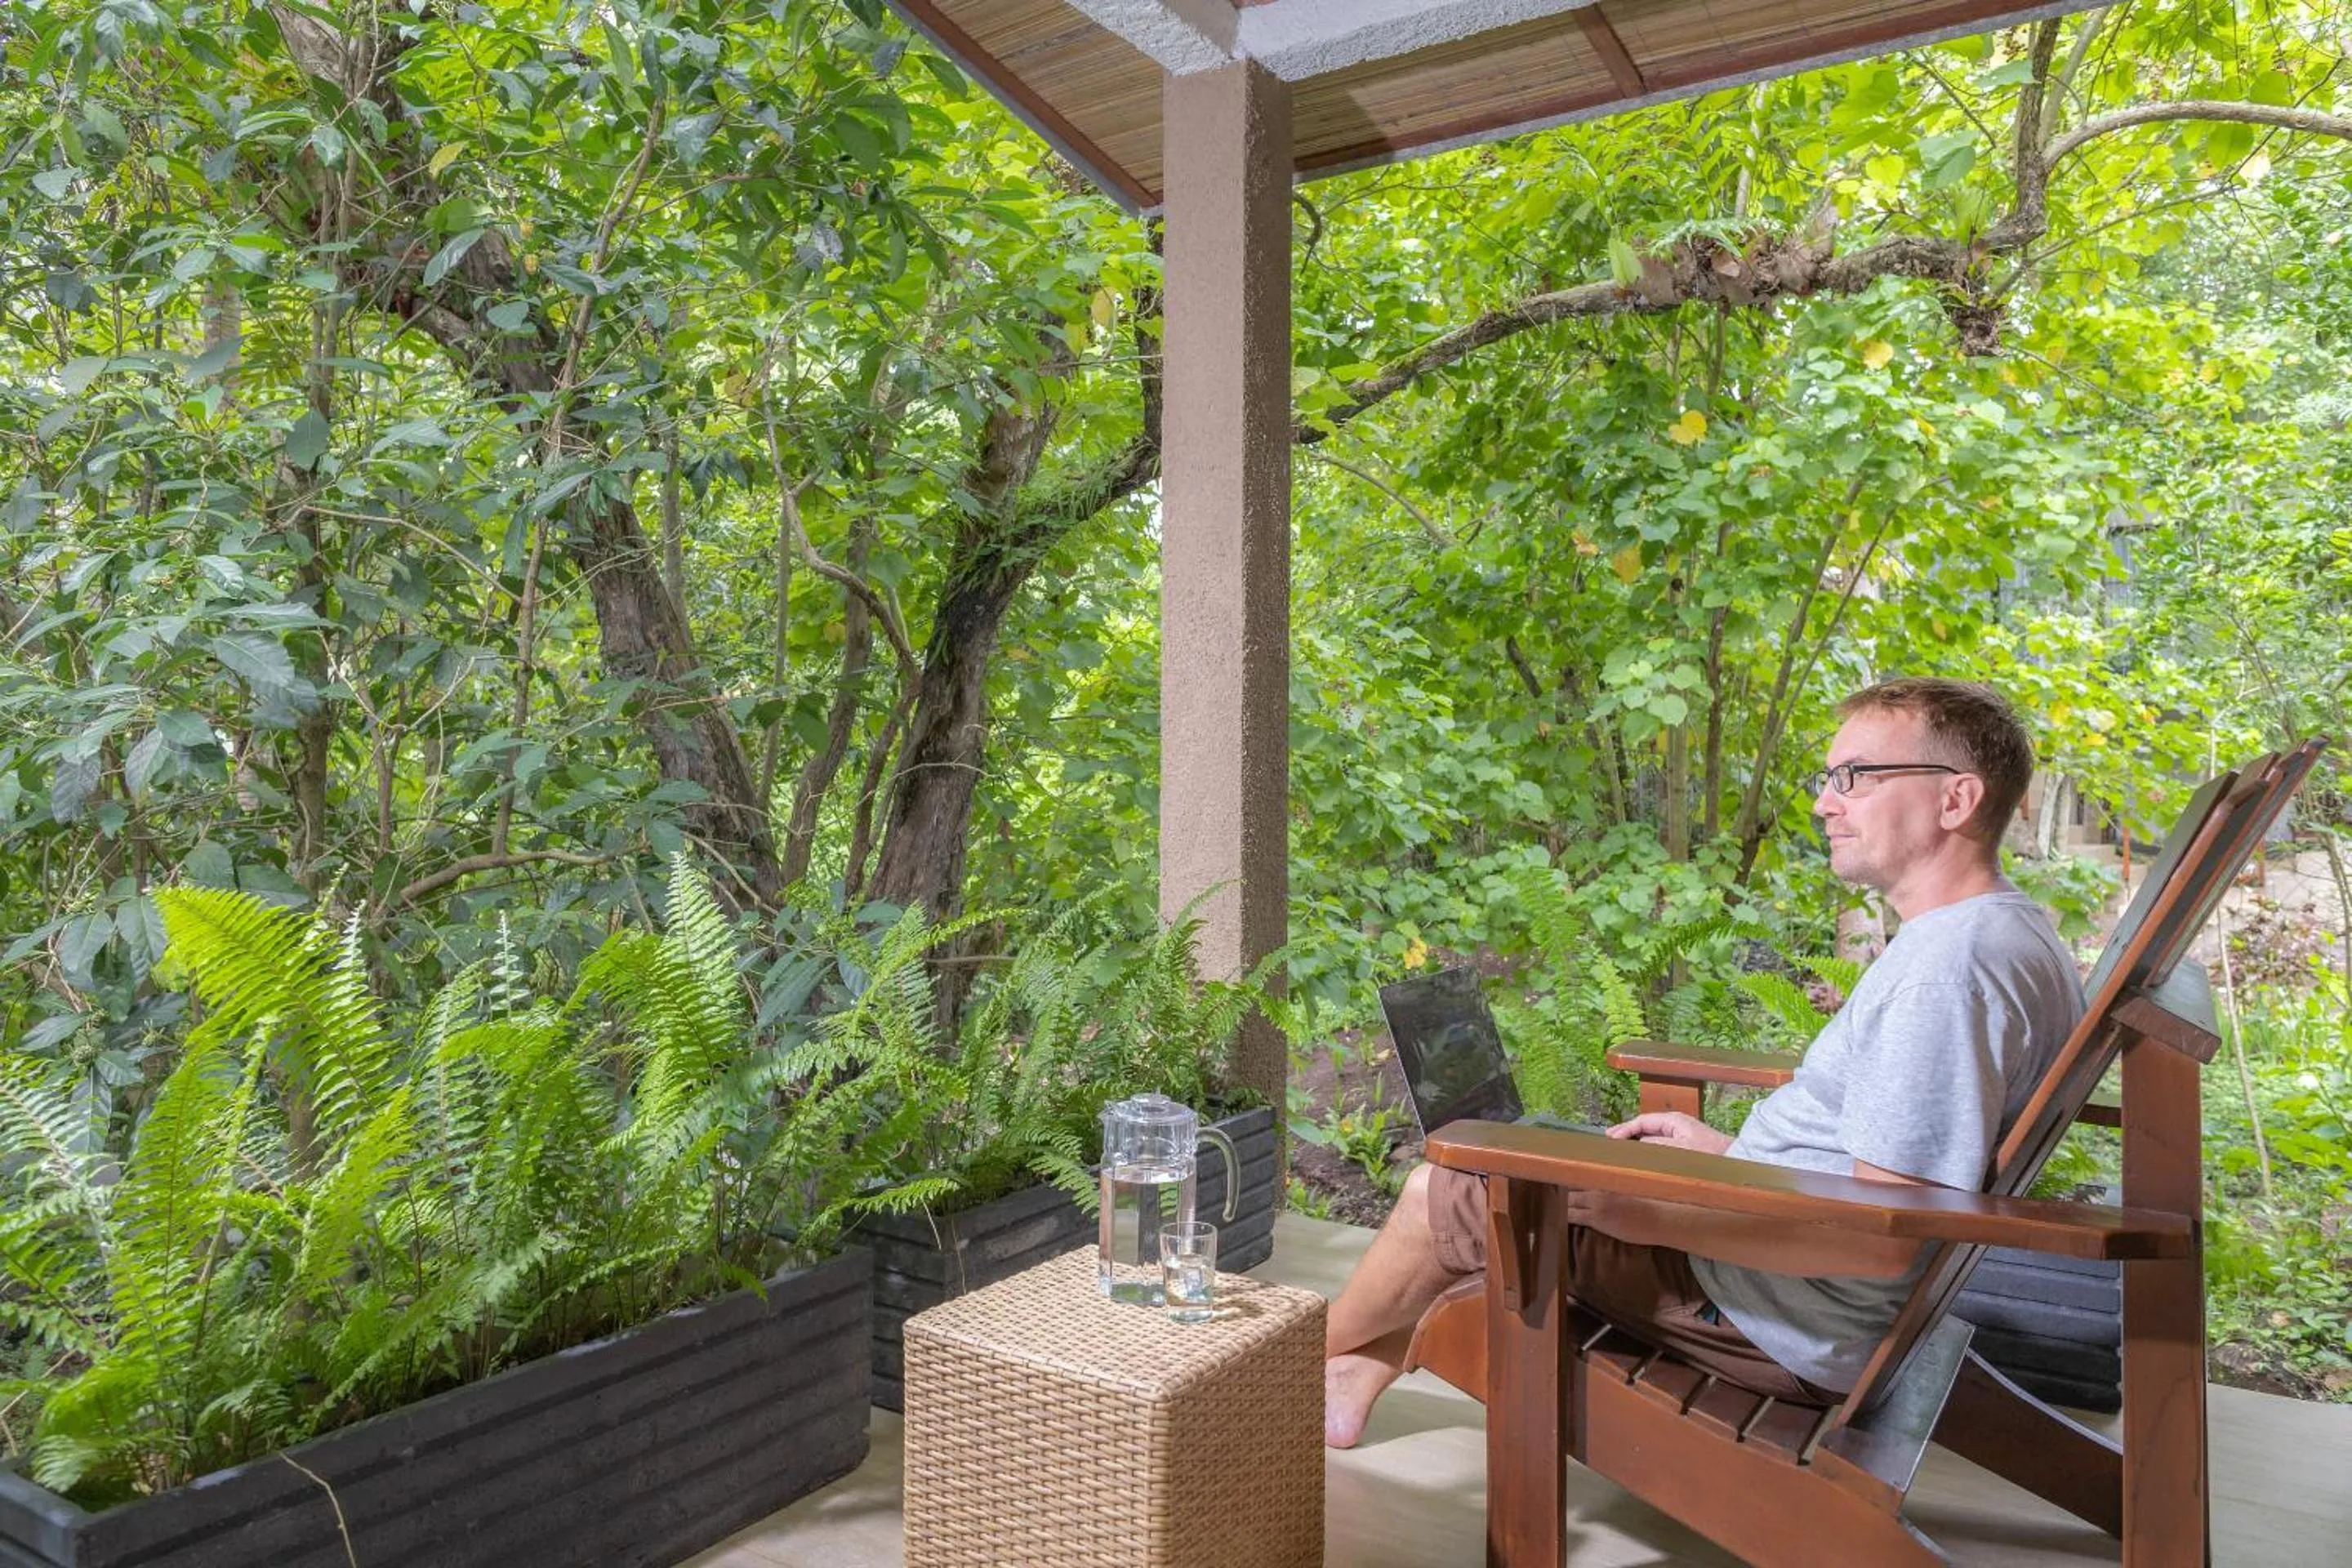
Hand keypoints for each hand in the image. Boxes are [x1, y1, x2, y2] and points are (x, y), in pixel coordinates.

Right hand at [1605, 1111, 1732, 1155]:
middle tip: (1610, 1141)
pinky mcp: (1687, 1145)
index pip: (1642, 1121)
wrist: (1737, 1160)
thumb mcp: (1679, 1149)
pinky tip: (1642, 1155)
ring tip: (1621, 1148)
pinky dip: (1648, 1147)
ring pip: (1653, 1135)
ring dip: (1637, 1140)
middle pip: (1646, 1126)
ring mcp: (1682, 1134)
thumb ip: (1655, 1145)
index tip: (1610, 1138)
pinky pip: (1661, 1143)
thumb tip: (1637, 1144)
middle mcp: (1677, 1124)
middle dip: (1628, 1132)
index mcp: (1674, 1120)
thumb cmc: (1710, 1155)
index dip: (1624, 1129)